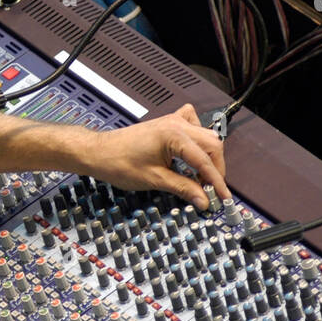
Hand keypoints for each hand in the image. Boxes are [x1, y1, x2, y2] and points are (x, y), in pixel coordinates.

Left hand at [81, 103, 230, 209]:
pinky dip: (198, 139)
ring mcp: (173, 121)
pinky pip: (193, 125)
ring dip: (209, 156)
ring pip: (206, 135)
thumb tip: (203, 199)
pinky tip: (193, 152)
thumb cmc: (118, 162)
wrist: (98, 152)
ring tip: (203, 177)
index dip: (216, 181)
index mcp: (174, 135)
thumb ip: (183, 188)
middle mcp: (177, 124)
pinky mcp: (167, 124)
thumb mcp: (154, 180)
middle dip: (216, 169)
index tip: (222, 197)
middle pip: (213, 144)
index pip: (205, 160)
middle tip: (213, 190)